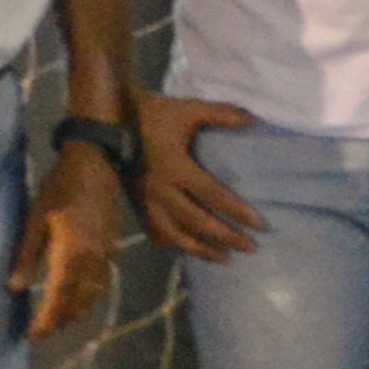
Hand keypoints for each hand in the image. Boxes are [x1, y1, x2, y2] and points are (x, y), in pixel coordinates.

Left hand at [7, 143, 124, 339]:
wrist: (97, 165)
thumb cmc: (60, 187)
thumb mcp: (36, 218)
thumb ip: (27, 255)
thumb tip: (15, 288)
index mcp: (71, 251)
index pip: (59, 295)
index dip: (48, 318)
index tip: (35, 335)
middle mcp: (92, 259)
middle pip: (78, 300)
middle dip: (60, 320)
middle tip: (42, 335)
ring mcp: (105, 255)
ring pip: (92, 294)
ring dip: (75, 312)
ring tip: (57, 324)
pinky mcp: (110, 249)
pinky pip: (100, 283)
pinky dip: (87, 298)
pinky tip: (77, 301)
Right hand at [135, 90, 260, 259]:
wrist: (107, 121)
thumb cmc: (151, 115)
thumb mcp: (188, 109)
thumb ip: (221, 113)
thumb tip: (254, 119)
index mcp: (176, 167)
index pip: (213, 195)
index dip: (237, 211)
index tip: (260, 226)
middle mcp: (161, 190)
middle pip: (197, 221)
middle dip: (225, 237)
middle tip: (250, 248)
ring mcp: (146, 200)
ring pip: (174, 234)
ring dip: (200, 249)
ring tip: (223, 258)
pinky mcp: (135, 204)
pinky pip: (154, 232)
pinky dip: (173, 244)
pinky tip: (187, 249)